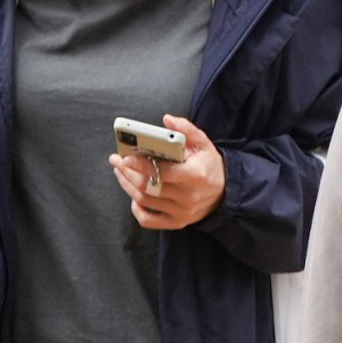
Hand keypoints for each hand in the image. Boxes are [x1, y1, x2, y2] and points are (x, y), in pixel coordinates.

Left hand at [113, 115, 226, 229]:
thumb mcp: (203, 143)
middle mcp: (188, 197)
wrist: (225, 192)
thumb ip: (186, 129)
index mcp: (195, 175)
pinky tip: (134, 196)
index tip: (125, 158)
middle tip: (116, 160)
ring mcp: (181, 212)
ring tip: (120, 172)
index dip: (141, 165)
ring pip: (145, 201)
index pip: (163, 173)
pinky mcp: (177, 222)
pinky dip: (137, 209)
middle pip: (149, 187)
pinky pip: (149, 220)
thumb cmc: (209, 165)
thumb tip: (167, 120)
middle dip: (128, 173)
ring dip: (128, 185)